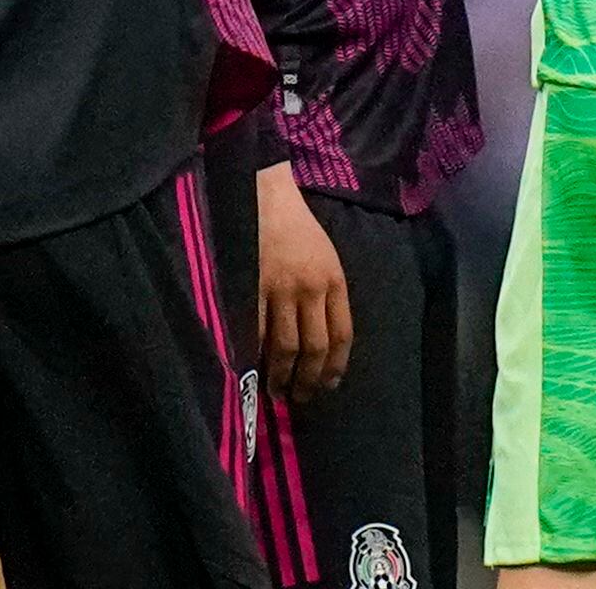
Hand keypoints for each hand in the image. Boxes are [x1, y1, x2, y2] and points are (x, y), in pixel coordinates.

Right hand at [254, 163, 352, 403]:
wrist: (266, 196)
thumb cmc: (297, 228)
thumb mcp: (325, 258)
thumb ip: (325, 295)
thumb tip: (319, 342)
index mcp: (334, 279)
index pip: (342, 333)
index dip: (335, 365)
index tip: (329, 385)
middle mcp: (312, 287)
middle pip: (315, 346)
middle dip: (309, 379)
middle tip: (301, 398)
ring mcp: (281, 289)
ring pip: (286, 346)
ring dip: (283, 376)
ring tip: (277, 392)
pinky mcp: (253, 288)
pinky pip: (256, 332)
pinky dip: (256, 356)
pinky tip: (254, 370)